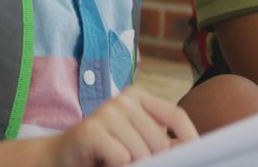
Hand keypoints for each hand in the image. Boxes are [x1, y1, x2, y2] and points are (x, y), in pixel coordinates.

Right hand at [46, 86, 197, 165]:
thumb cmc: (104, 152)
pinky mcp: (90, 130)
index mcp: (138, 98)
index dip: (189, 137)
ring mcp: (106, 112)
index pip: (176, 115)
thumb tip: (194, 150)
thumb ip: (162, 143)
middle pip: (160, 139)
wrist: (61, 157)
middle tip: (138, 164)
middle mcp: (123, 100)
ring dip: (134, 166)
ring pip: (142, 152)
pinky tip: (105, 163)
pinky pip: (121, 157)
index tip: (196, 155)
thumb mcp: (136, 143)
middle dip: (156, 161)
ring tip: (117, 163)